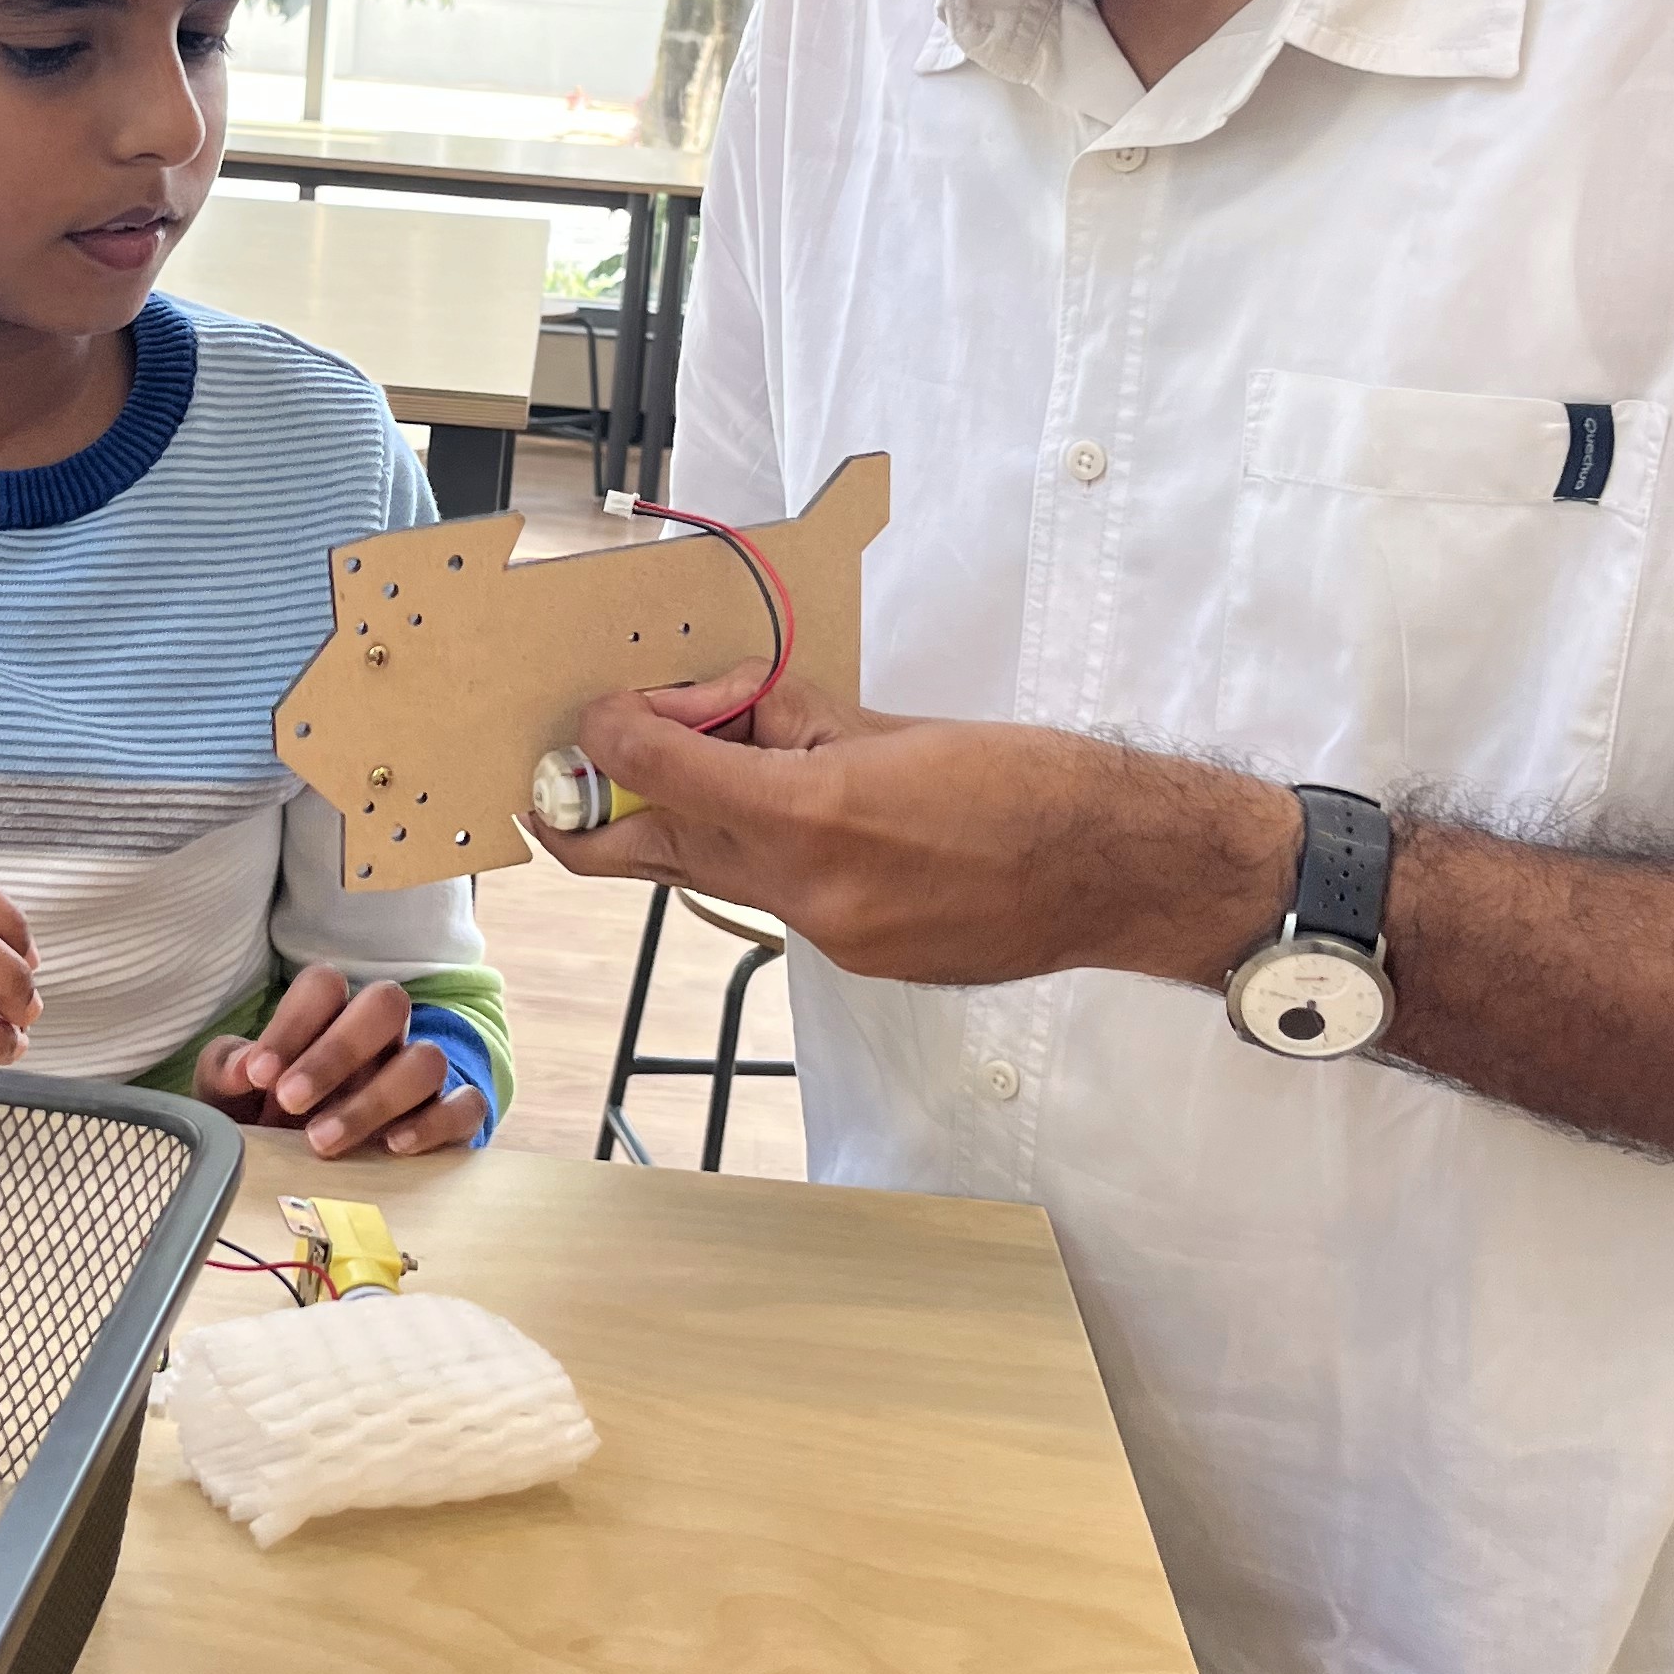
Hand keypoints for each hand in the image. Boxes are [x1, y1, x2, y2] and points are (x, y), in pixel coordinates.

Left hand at [193, 966, 488, 1159]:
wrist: (312, 1179)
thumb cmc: (268, 1120)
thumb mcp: (231, 1097)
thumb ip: (225, 1070)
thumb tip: (244, 1066)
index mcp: (329, 1017)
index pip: (326, 985)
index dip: (293, 1023)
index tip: (260, 1075)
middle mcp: (381, 1038)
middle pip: (387, 1004)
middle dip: (337, 1052)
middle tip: (289, 1101)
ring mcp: (419, 1077)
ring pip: (426, 1059)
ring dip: (374, 1100)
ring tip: (320, 1142)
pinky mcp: (449, 1118)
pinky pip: (465, 1106)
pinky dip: (433, 1124)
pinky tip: (391, 1149)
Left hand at [538, 670, 1298, 992]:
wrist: (1117, 871)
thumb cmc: (1025, 779)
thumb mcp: (889, 723)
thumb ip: (791, 724)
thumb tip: (719, 716)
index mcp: (815, 813)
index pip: (664, 771)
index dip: (617, 736)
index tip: (607, 714)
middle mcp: (808, 891)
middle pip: (651, 856)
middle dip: (590, 822)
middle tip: (556, 790)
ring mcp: (830, 938)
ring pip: (715, 880)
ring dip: (692, 833)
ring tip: (706, 777)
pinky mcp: (858, 960)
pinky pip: (781, 903)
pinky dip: (772, 861)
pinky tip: (819, 828)